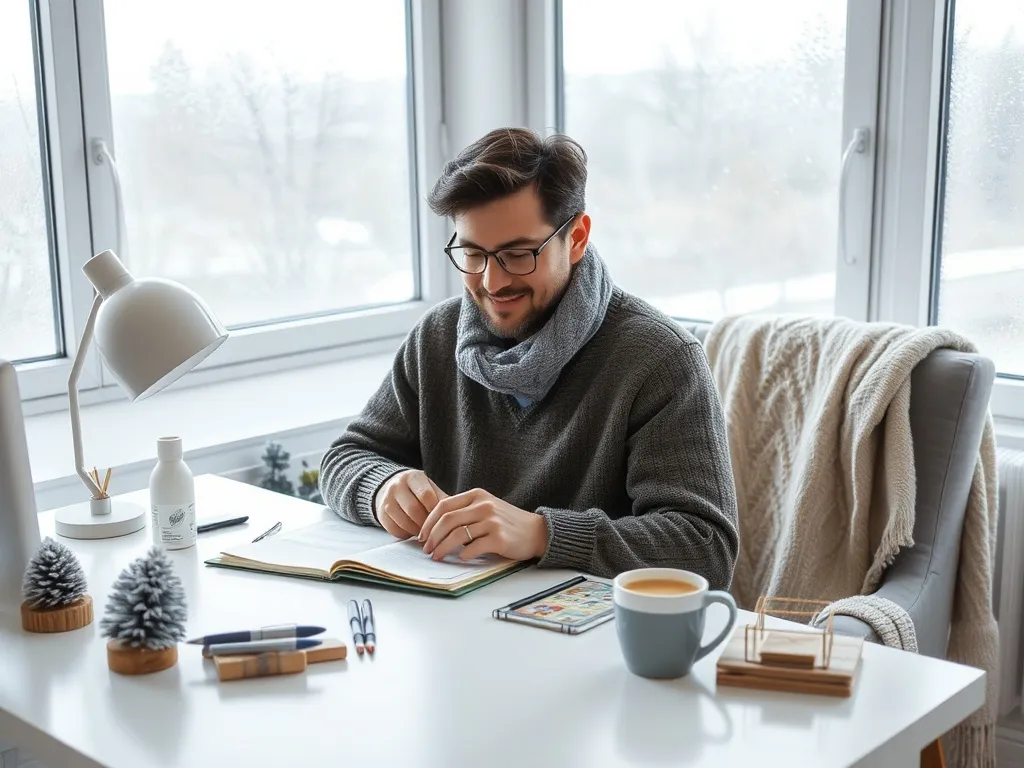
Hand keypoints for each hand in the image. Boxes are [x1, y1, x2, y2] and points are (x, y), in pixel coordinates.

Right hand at [374, 470, 446, 539]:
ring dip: (417, 531)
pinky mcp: (381, 514)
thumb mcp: (431, 488)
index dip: (435, 510)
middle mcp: (397, 486)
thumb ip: (443, 499)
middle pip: (414, 509)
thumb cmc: (418, 490)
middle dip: (426, 523)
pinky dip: (406, 534)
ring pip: (403, 521)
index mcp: (413, 477)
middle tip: (435, 530)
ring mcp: (386, 500)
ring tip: (426, 533)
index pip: (426, 495)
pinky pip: (394, 529)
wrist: (392, 488)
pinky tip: (413, 532)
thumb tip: (458, 515)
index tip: (442, 519)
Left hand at [418, 488, 547, 562]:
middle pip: (447, 520)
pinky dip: (463, 554)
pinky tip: (460, 558)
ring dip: (442, 548)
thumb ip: (464, 512)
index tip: (422, 535)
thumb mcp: (486, 508)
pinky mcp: (499, 538)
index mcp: (477, 495)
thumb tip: (435, 529)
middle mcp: (483, 505)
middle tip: (426, 549)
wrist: (536, 531)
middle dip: (432, 537)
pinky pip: (474, 548)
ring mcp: (492, 521)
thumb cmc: (506, 522)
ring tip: (437, 556)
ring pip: (457, 535)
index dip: (428, 522)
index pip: (443, 506)